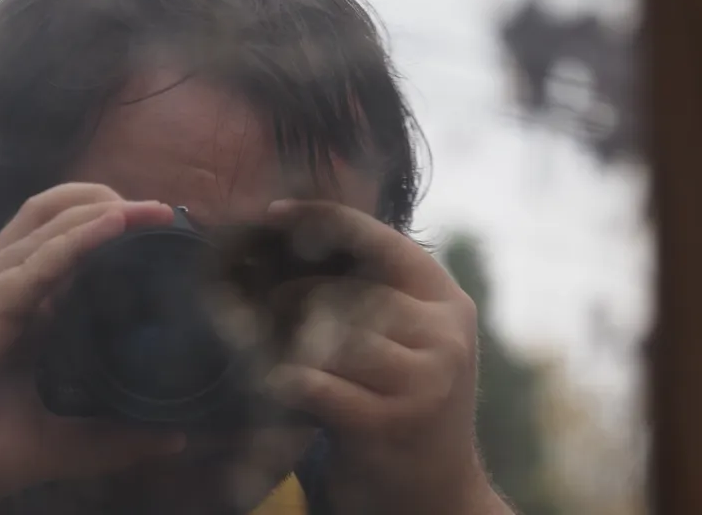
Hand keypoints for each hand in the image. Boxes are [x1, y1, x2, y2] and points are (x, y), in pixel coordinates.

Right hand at [0, 184, 184, 512]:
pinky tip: (114, 224)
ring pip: (47, 228)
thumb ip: (108, 439)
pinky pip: (32, 263)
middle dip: (112, 204)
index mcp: (22, 314)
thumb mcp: (50, 444)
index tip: (171, 240)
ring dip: (104, 211)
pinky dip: (76, 239)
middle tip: (168, 218)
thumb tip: (173, 439)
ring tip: (156, 210)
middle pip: (57, 221)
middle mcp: (4, 292)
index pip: (71, 252)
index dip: (118, 235)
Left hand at [263, 201, 505, 514]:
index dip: (322, 219)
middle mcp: (444, 333)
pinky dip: (286, 384)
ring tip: (271, 357)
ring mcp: (425, 378)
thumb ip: (369, 294)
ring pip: (327, 336)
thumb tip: (294, 236)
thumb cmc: (399, 406)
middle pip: (341, 291)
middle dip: (287, 300)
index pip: (379, 240)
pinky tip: (279, 388)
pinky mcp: (394, 421)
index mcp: (445, 300)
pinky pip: (315, 383)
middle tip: (257, 315)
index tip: (273, 215)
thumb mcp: (404, 340)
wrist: (435, 498)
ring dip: (285, 346)